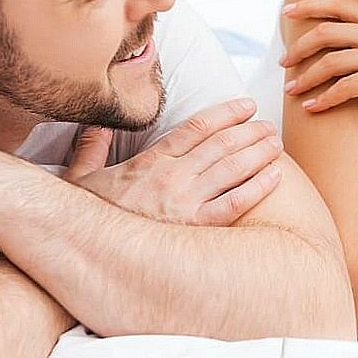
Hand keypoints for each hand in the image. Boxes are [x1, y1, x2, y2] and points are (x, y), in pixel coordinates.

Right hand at [62, 99, 283, 225]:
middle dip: (249, 130)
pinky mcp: (196, 229)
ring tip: (275, 143)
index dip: (225, 112)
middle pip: (221, 144)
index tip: (245, 104)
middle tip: (267, 123)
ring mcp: (186, 203)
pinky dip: (258, 187)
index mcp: (151, 161)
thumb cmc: (86, 219)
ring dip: (258, 152)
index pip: (197, 127)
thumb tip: (97, 125)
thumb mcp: (82, 176)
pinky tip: (275, 175)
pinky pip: (235, 204)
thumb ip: (92, 147)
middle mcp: (173, 177)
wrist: (86, 253)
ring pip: (233, 168)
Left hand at [281, 0, 357, 120]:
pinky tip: (313, 108)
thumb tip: (355, 52)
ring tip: (291, 90)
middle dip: (298, 46)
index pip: (338, 3)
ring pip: (329, 61)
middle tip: (284, 62)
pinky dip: (323, 99)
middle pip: (325, 31)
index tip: (287, 10)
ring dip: (305, 77)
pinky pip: (343, 88)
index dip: (309, 5)